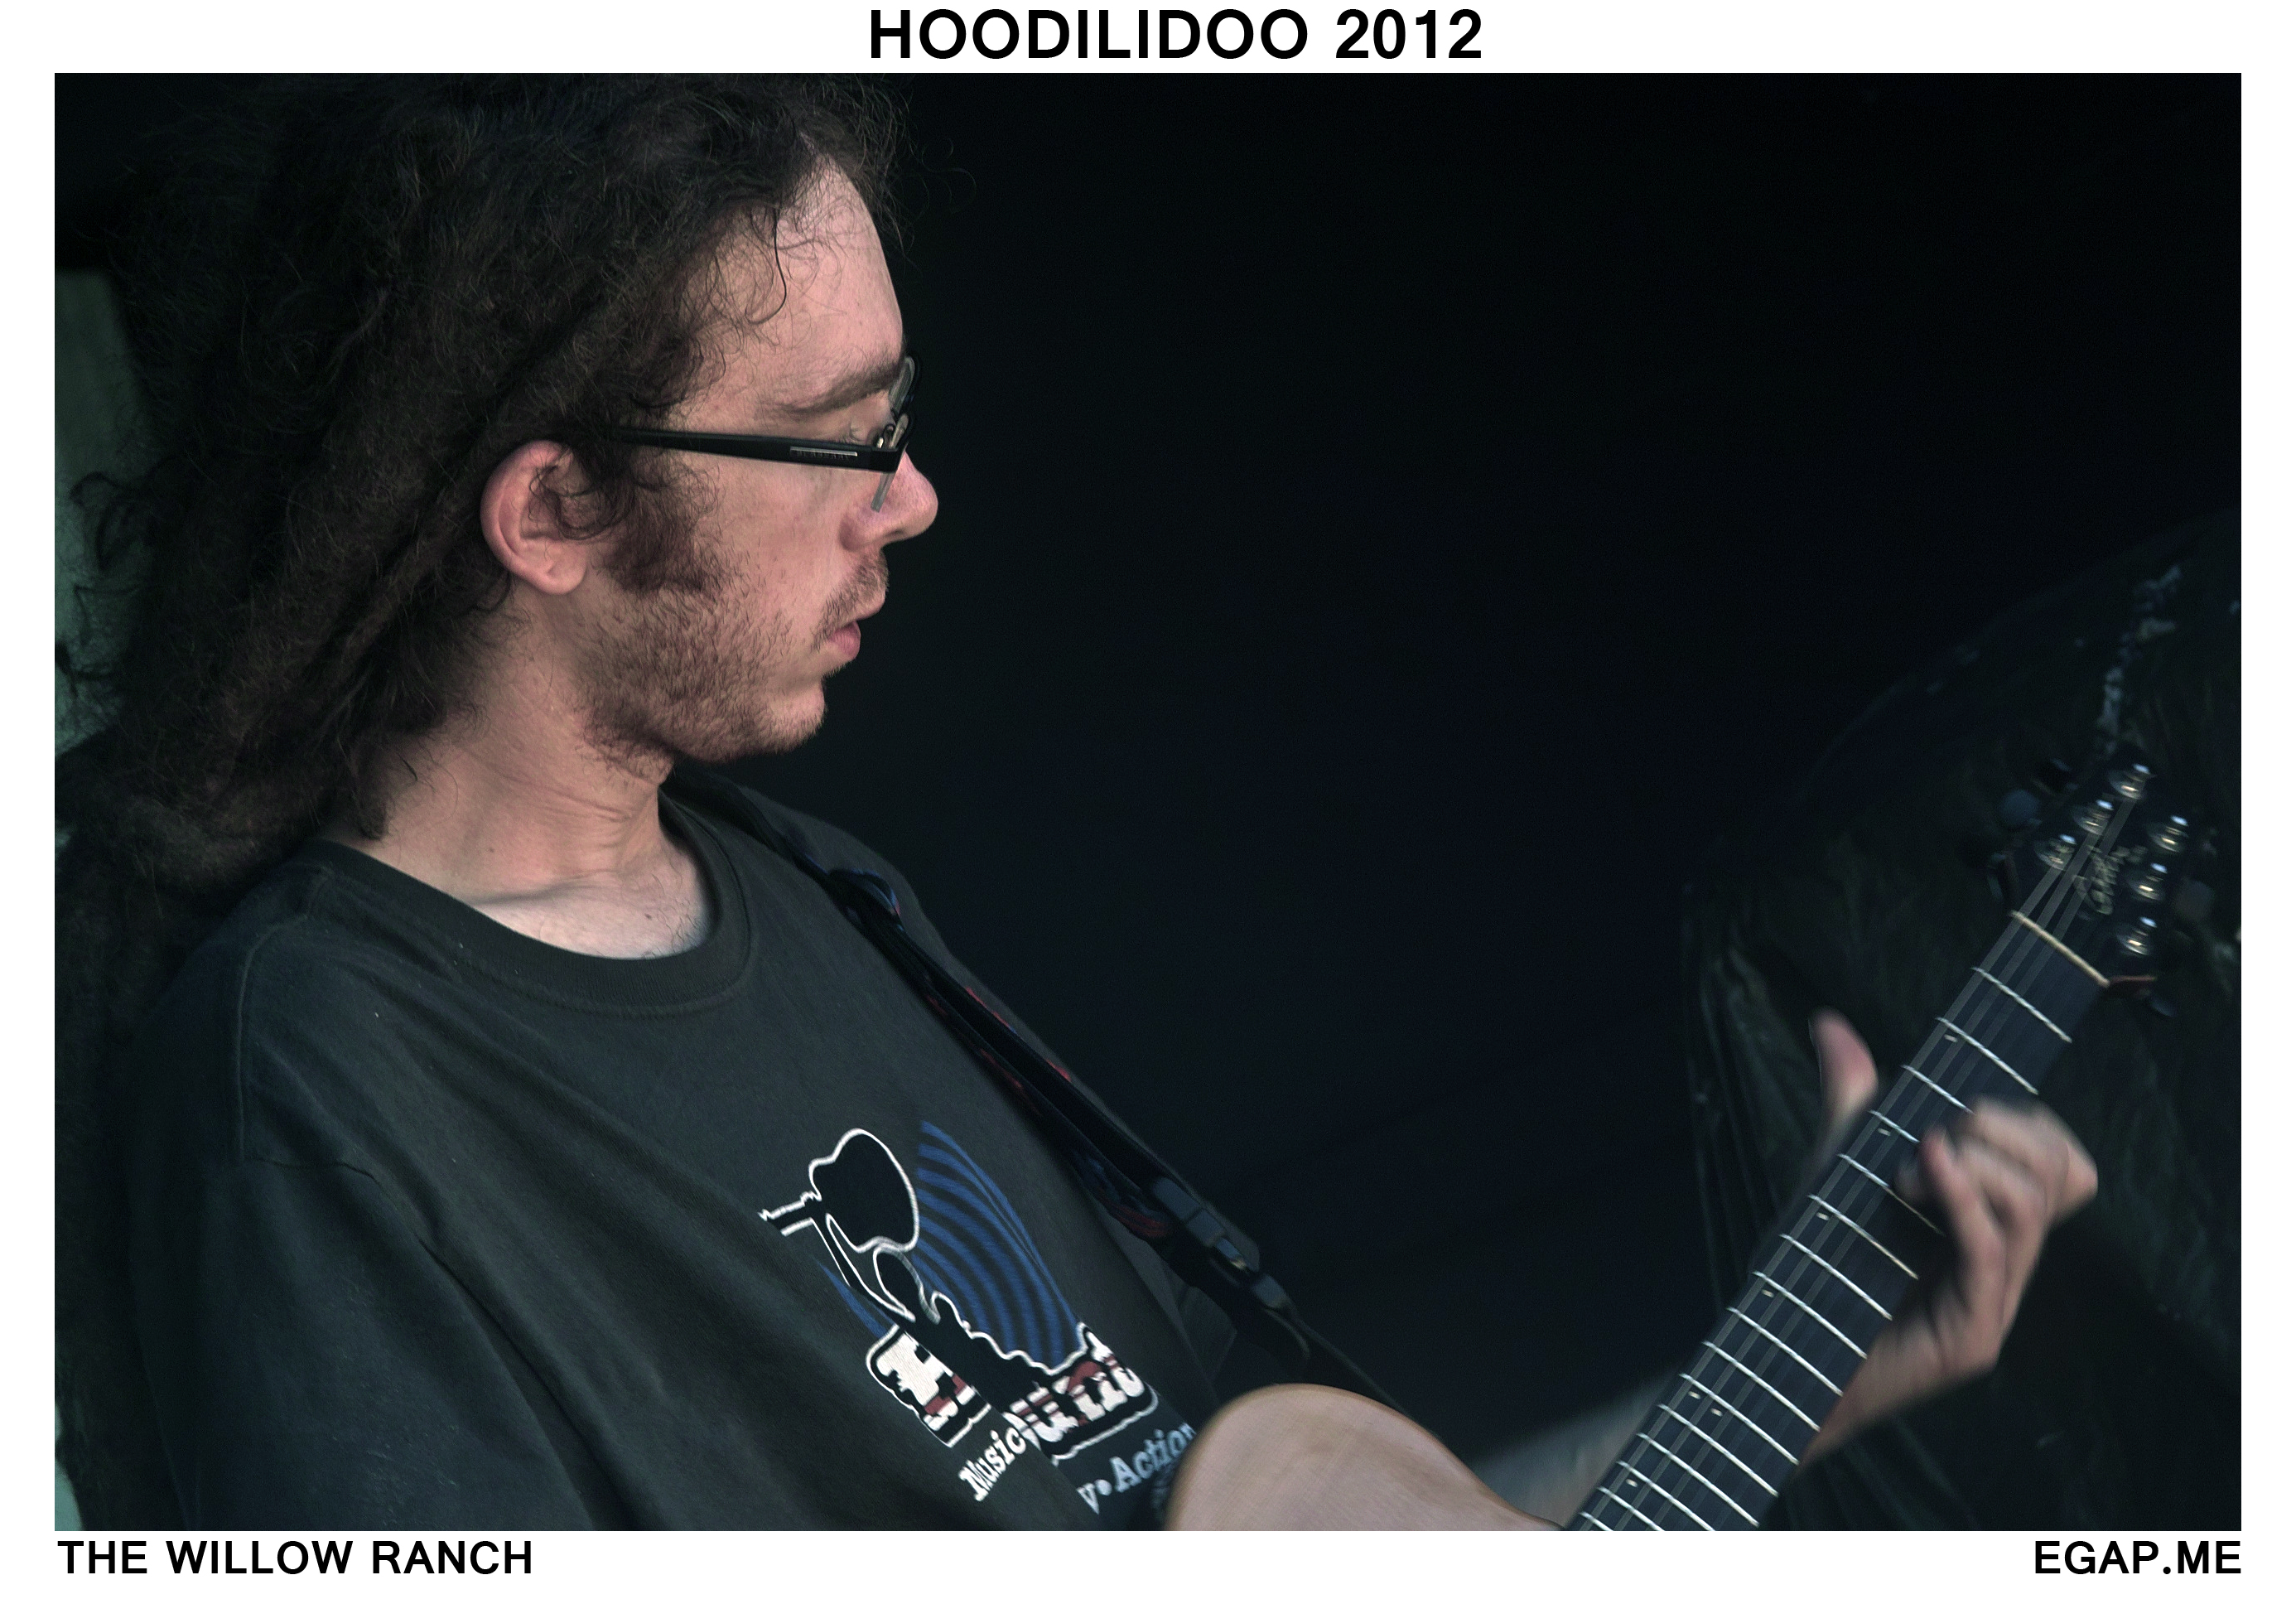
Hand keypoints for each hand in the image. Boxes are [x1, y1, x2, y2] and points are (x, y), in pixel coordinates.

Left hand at [1798, 1010, 2097, 1462]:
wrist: (1777, 1359)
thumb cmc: (1810, 1272)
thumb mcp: (1833, 1172)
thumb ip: (1849, 1102)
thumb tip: (1831, 1024)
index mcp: (1989, 1223)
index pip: (2059, 1158)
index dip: (2019, 1118)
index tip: (1946, 1112)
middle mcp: (2005, 1262)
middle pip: (2063, 1172)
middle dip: (2000, 1127)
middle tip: (1929, 1133)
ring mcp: (1994, 1303)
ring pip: (2032, 1204)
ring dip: (1973, 1160)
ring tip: (1906, 1165)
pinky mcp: (1972, 1337)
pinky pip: (1992, 1250)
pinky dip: (1962, 1197)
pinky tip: (1922, 1170)